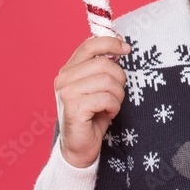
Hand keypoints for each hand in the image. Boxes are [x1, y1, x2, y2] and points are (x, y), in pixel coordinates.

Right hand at [53, 35, 130, 167]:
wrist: (80, 147)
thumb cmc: (92, 115)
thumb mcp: (97, 87)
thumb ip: (102, 67)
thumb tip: (120, 44)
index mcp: (68, 70)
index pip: (89, 45)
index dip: (110, 43)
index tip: (126, 48)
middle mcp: (63, 78)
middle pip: (104, 64)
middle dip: (119, 79)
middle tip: (117, 94)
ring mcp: (66, 92)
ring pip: (107, 81)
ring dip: (117, 96)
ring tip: (111, 106)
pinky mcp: (74, 107)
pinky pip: (106, 98)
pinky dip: (114, 107)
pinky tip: (108, 114)